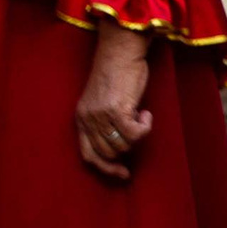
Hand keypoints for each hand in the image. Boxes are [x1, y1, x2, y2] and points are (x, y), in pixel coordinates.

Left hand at [75, 23, 155, 181]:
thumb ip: (104, 124)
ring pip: (124, 145)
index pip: (88, 155)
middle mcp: (87, 119)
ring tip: (139, 116)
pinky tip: (145, 113)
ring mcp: (100, 116)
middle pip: (108, 153)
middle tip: (137, 132)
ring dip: (137, 135)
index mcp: (81, 118)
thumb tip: (120, 149)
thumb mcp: (101, 102)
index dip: (105, 168)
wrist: (119, 53)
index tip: (123, 174)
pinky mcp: (116, 110)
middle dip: (127, 148)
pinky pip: (136, 134)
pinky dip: (145, 126)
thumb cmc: (115, 76)